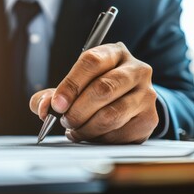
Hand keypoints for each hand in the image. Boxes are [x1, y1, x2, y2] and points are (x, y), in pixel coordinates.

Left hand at [30, 42, 158, 143]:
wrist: (128, 103)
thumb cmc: (94, 91)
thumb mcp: (72, 87)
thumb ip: (50, 96)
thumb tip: (44, 108)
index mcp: (114, 53)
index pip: (92, 62)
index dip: (71, 84)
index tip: (57, 104)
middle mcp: (136, 70)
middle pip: (103, 89)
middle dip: (77, 111)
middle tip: (65, 120)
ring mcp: (146, 95)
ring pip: (111, 115)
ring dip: (86, 128)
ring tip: (76, 130)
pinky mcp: (149, 119)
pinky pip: (119, 134)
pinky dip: (99, 139)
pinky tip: (93, 135)